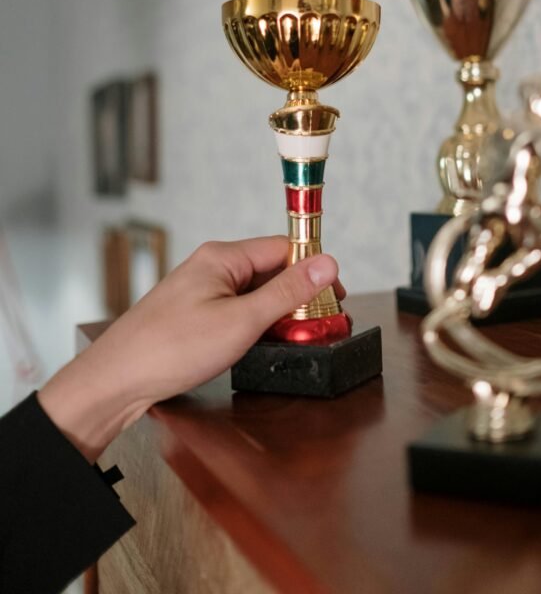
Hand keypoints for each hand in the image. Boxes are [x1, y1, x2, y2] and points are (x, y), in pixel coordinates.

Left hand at [38, 236, 341, 461]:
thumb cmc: (171, 348)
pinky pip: (238, 310)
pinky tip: (264, 345)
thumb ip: (287, 292)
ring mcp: (202, 290)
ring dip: (278, 314)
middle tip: (321, 324)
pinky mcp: (196, 313)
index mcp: (223, 257)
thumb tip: (327, 263)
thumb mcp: (242, 321)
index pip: (283, 249)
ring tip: (297, 339)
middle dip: (298, 296)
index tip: (335, 296)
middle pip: (271, 270)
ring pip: (255, 293)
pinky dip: (257, 325)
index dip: (313, 270)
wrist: (117, 380)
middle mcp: (213, 267)